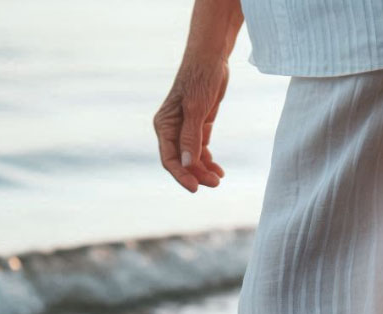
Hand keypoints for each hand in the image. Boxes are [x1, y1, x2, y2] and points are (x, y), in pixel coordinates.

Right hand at [153, 57, 228, 192]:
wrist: (211, 56)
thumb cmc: (200, 78)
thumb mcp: (196, 109)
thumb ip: (191, 137)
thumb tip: (187, 164)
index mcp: (164, 125)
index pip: (169, 159)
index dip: (181, 176)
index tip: (196, 188)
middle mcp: (172, 129)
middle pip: (182, 162)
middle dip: (197, 174)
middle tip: (215, 184)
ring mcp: (185, 128)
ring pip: (192, 158)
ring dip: (204, 170)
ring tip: (219, 179)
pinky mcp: (198, 125)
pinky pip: (201, 150)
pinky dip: (209, 161)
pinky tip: (219, 170)